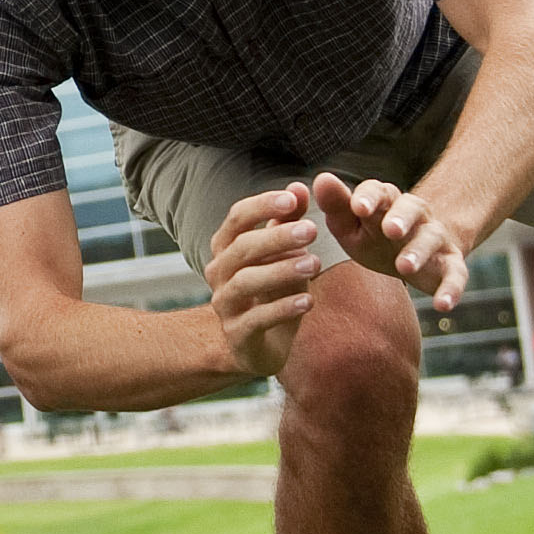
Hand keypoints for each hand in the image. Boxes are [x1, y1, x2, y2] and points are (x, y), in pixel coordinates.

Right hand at [204, 185, 323, 378]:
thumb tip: (299, 187)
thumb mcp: (284, 255)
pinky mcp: (237, 334)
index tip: (292, 199)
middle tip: (312, 231)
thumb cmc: (271, 292)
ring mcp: (224, 304)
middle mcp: (218, 273)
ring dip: (282, 270)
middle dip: (277, 237)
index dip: (262, 206)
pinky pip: (257, 319)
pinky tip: (308, 301)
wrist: (258, 346)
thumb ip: (289, 223)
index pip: (237, 219)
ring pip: (246, 281)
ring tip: (315, 265)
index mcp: (226, 248)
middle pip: (242, 248)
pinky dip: (283, 308)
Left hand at [313, 172, 471, 309]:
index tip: (358, 208)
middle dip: (401, 217)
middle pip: (411, 208)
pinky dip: (451, 289)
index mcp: (387, 201)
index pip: (379, 191)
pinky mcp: (451, 265)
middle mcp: (415, 215)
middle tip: (390, 230)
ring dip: (419, 251)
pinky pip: (456, 274)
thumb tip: (321, 179)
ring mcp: (435, 238)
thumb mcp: (352, 224)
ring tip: (404, 267)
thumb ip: (337, 205)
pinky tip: (443, 305)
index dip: (369, 198)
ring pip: (431, 238)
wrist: (415, 256)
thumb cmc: (375, 237)